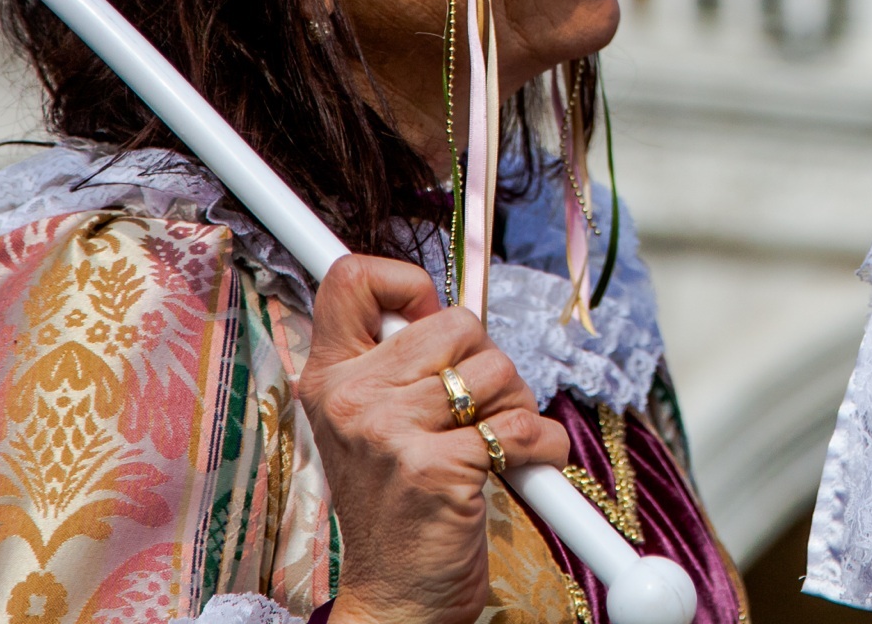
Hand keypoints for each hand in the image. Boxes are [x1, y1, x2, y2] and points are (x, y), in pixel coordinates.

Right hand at [298, 255, 572, 623]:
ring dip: (516, 404)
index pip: (351, 280)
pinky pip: (521, 425)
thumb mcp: (374, 424)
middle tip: (477, 408)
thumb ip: (397, 363)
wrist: (397, 596)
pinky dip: (542, 446)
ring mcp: (390, 433)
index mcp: (329, 379)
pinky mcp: (436, 469)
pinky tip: (524, 467)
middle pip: (457, 321)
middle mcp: (351, 400)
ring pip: (497, 369)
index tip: (429, 317)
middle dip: (488, 362)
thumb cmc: (399, 504)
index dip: (406, 282)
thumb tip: (446, 307)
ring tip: (493, 441)